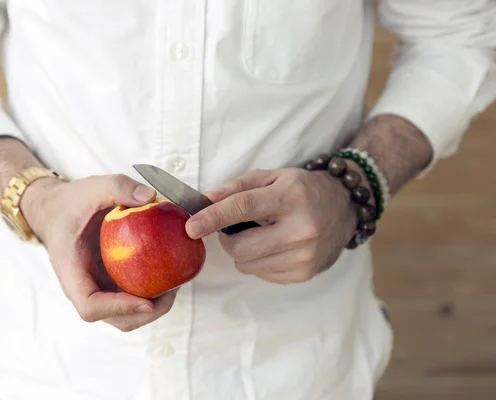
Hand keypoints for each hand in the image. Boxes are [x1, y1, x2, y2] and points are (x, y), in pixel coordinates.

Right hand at [20, 174, 177, 331]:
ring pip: (125, 314)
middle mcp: (83, 286)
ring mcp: (98, 287)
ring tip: (175, 284)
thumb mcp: (93, 187)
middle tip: (173, 291)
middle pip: (114, 319)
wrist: (57, 210)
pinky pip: (131, 296)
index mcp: (71, 269)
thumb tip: (150, 197)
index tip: (145, 301)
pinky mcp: (110, 282)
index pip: (90, 306)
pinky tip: (170, 273)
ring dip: (153, 306)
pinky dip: (151, 291)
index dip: (118, 309)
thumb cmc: (71, 202)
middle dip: (145, 313)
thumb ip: (118, 187)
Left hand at [185, 168, 358, 283]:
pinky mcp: (305, 274)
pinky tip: (275, 246)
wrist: (345, 208)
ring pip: (248, 264)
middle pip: (241, 246)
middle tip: (236, 227)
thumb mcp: (274, 176)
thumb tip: (207, 200)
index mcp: (291, 197)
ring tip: (262, 234)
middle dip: (228, 239)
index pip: (243, 207)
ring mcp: (305, 255)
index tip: (191, 226)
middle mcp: (301, 229)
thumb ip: (238, 186)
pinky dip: (259, 262)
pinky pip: (262, 274)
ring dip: (244, 251)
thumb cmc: (304, 189)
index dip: (212, 218)